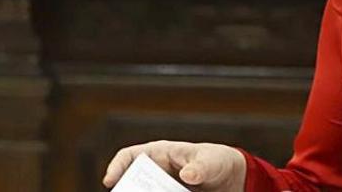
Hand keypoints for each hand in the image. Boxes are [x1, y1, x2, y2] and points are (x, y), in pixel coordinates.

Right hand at [102, 140, 244, 191]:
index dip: (116, 167)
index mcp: (159, 154)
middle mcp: (155, 172)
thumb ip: (201, 167)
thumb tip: (188, 174)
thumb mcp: (212, 161)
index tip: (111, 181)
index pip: (129, 156)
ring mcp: (161, 187)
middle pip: (132, 182)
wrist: (231, 179)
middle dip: (127, 189)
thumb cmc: (216, 161)